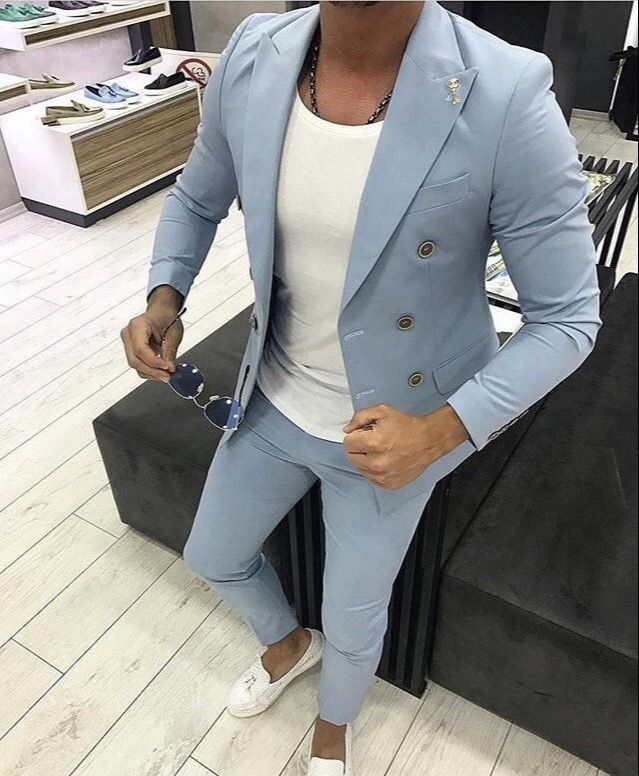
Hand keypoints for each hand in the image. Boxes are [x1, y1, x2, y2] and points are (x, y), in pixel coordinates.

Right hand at [121, 288, 183, 382]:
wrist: (161, 312)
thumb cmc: (166, 317)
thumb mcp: (174, 333)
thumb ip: (170, 351)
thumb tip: (169, 368)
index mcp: (138, 326)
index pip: (141, 349)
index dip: (153, 362)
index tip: (167, 368)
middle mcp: (129, 334)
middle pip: (135, 359)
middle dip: (152, 371)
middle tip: (167, 376)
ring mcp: (128, 342)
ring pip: (135, 364)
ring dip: (151, 373)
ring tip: (166, 375)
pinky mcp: (131, 349)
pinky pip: (137, 364)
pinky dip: (149, 370)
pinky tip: (159, 371)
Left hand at [342, 403, 469, 488]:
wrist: (428, 441)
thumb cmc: (407, 426)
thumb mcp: (382, 412)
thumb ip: (359, 417)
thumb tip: (347, 430)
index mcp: (374, 443)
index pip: (348, 443)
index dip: (356, 435)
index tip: (366, 433)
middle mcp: (377, 463)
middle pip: (351, 457)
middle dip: (359, 448)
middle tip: (374, 441)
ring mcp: (383, 476)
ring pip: (360, 469)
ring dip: (366, 459)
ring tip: (381, 451)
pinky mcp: (389, 485)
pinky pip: (370, 478)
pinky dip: (374, 470)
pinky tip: (385, 460)